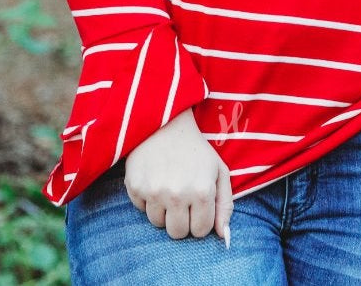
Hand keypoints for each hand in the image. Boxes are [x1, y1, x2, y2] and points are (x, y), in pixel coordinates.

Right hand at [124, 108, 233, 242]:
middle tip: (182, 198)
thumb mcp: (219, 171)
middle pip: (177, 233)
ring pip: (158, 224)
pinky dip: (147, 199)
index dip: (199, 219)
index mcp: (202, 191)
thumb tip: (224, 236)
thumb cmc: (196, 150)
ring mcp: (155, 191)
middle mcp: (178, 194)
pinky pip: (141, 209)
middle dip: (181, 220)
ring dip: (163, 210)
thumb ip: (225, 205)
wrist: (166, 122)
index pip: (200, 231)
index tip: (197, 205)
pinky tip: (154, 178)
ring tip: (168, 185)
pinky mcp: (135, 187)